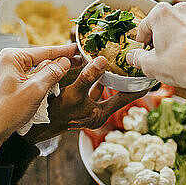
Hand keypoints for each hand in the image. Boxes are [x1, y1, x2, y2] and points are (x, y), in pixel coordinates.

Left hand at [0, 44, 79, 167]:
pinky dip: (41, 82)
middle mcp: (7, 61)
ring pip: (35, 70)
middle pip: (39, 59)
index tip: (78, 48)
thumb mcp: (35, 90)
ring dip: (50, 73)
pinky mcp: (6, 85)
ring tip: (68, 72)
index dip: (64, 50)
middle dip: (58, 62)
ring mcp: (6, 73)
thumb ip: (52, 73)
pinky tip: (51, 85)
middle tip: (78, 61)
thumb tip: (65, 61)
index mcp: (12, 57)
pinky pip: (28, 79)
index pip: (44, 51)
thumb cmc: (5, 111)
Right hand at [31, 56, 147, 139]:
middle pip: (117, 92)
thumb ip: (88, 77)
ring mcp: (89, 107)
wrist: (36, 125)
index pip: (126, 98)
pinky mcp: (80, 102)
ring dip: (109, 75)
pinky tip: (97, 64)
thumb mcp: (74, 94)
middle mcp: (97, 112)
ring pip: (104, 88)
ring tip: (118, 60)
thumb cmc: (56, 113)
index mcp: (101, 114)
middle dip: (124, 78)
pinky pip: (92, 87)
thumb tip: (102, 59)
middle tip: (134, 62)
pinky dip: (95, 77)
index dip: (137, 86)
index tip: (149, 74)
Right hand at [126, 2, 185, 110]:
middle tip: (159, 54)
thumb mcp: (151, 65)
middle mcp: (181, 9)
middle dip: (160, 36)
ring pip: (181, 24)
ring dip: (177, 36)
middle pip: (163, 22)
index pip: (144, 25)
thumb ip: (138, 58)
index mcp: (162, 14)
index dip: (141, 40)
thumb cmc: (181, 65)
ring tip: (177, 55)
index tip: (143, 49)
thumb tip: (133, 57)